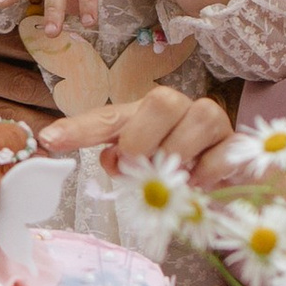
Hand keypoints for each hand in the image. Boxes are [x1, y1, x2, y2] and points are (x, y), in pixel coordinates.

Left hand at [41, 87, 237, 185]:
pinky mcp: (236, 142)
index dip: (78, 129)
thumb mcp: (142, 171)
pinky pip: (223, 151)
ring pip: (197, 118)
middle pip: (160, 101)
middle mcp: (175, 109)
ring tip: (175, 179)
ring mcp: (209, 121)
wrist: (225, 180)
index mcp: (141, 117)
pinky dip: (207, 173)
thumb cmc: (174, 172)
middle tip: (142, 168)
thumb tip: (112, 158)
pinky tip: (200, 183)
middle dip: (145, 141)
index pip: (107, 119)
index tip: (48, 140)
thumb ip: (121, 163)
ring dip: (180, 156)